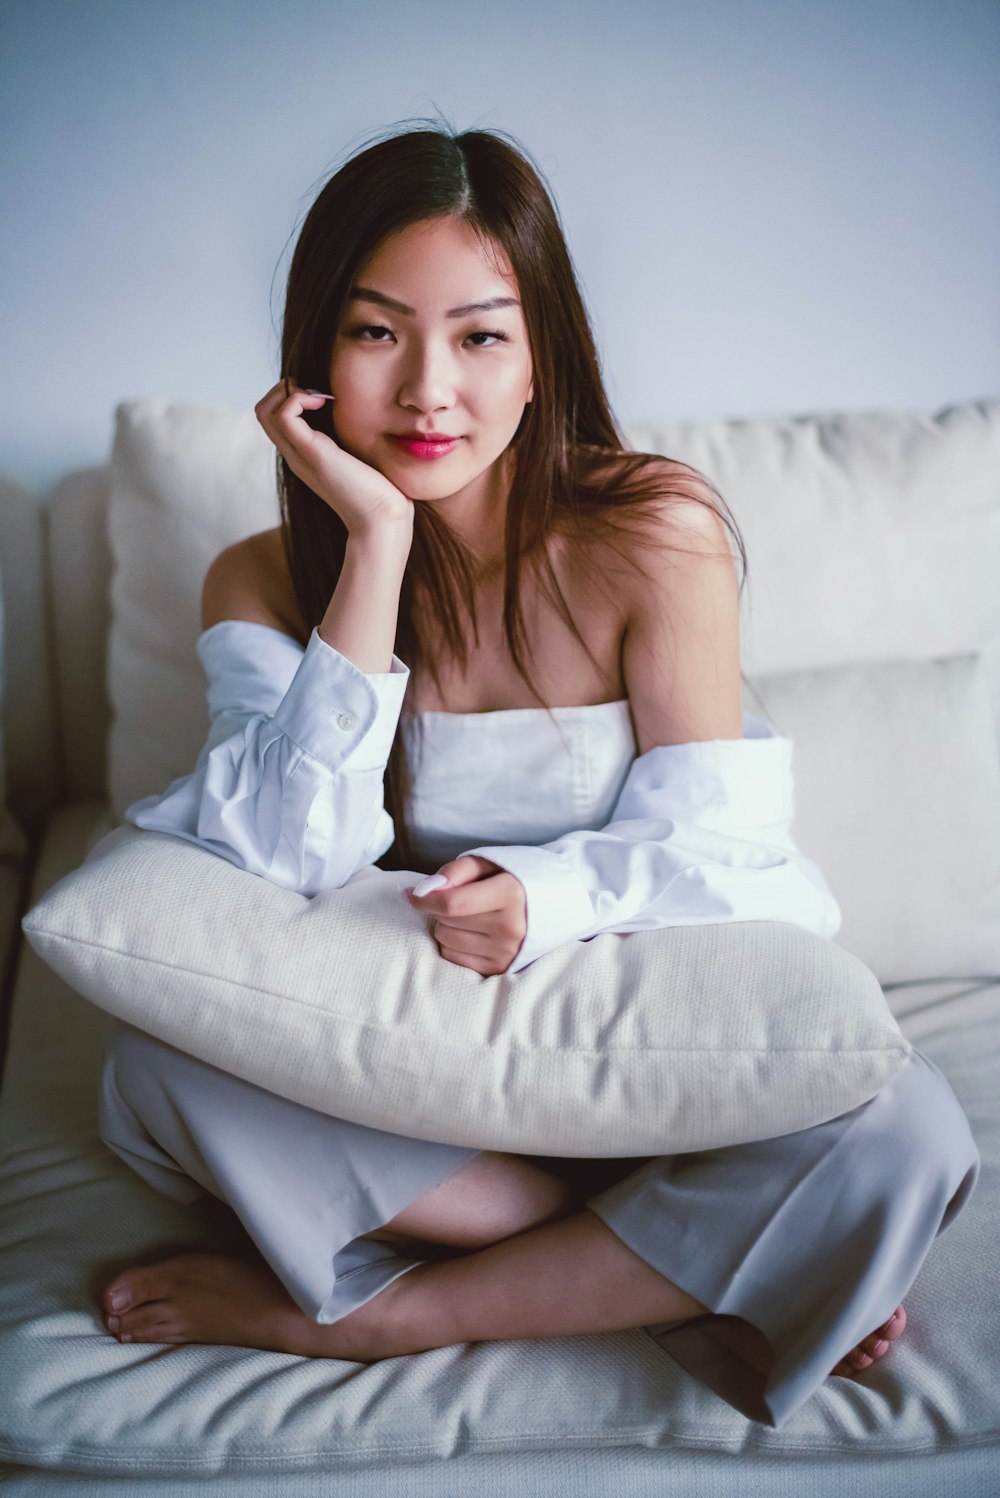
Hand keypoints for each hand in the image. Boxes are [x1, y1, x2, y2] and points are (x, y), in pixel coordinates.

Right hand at [254, 380, 413, 534]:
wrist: (382, 519)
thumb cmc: (379, 490)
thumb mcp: (358, 454)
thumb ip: (348, 437)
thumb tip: (352, 413)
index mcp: (303, 455)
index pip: (273, 417)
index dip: (291, 395)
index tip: (322, 395)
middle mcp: (295, 455)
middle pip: (262, 411)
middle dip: (285, 389)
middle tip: (317, 392)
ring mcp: (299, 455)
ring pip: (265, 411)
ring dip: (289, 392)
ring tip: (319, 397)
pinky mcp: (311, 453)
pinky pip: (284, 416)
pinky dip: (298, 399)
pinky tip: (324, 403)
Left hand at [405, 856, 527, 976]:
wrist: (555, 903)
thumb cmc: (512, 878)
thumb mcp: (488, 863)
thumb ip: (453, 872)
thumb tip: (418, 892)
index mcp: (510, 895)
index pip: (452, 903)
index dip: (424, 899)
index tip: (411, 894)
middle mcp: (510, 928)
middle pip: (445, 921)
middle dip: (442, 908)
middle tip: (464, 899)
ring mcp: (505, 952)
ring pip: (445, 940)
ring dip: (447, 926)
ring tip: (472, 916)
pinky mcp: (498, 969)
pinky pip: (451, 958)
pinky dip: (453, 944)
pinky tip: (473, 934)